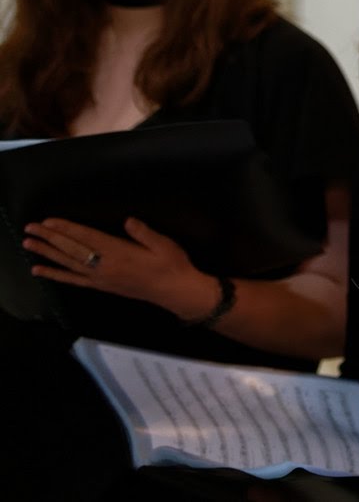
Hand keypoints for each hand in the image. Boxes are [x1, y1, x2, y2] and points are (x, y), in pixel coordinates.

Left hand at [24, 216, 220, 321]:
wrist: (175, 291)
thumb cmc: (173, 265)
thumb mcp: (165, 244)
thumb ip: (145, 233)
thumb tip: (128, 220)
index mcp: (120, 252)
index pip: (87, 237)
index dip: (67, 228)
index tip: (49, 221)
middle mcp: (105, 266)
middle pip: (72, 250)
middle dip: (50, 238)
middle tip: (30, 229)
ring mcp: (100, 278)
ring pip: (68, 264)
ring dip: (47, 253)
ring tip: (29, 245)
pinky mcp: (101, 286)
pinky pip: (73, 280)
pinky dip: (55, 275)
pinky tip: (41, 270)